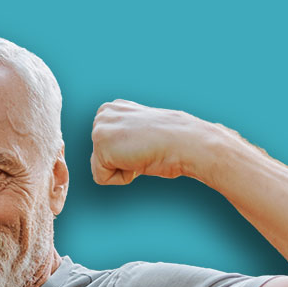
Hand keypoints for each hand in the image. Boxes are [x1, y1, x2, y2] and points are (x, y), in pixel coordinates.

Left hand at [90, 100, 216, 185]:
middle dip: (122, 161)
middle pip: (100, 157)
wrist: (187, 142)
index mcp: (113, 108)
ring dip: (123, 168)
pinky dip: (122, 178)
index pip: (106, 147)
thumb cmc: (172, 140)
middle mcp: (103, 114)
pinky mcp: (101, 146)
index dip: (128, 153)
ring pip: (100, 168)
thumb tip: (123, 145)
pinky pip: (101, 178)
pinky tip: (137, 161)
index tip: (146, 143)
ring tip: (141, 153)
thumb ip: (125, 135)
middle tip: (144, 149)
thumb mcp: (142, 131)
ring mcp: (100, 128)